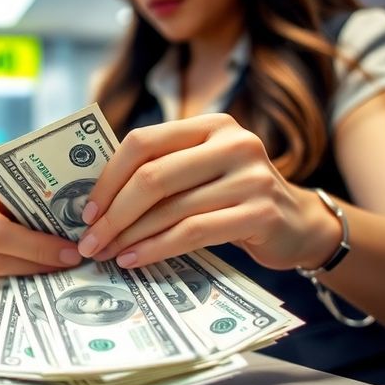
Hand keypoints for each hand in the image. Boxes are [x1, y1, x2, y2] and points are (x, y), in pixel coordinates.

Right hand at [0, 183, 85, 295]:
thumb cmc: (15, 193)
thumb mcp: (25, 190)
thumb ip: (42, 203)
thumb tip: (83, 226)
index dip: (36, 247)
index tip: (71, 251)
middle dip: (38, 265)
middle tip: (71, 264)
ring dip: (33, 279)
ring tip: (62, 273)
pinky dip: (24, 288)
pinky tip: (47, 280)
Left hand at [77, 114, 338, 270]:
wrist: (298, 225)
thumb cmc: (233, 198)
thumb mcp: (201, 172)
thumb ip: (161, 172)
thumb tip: (94, 201)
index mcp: (210, 124)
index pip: (143, 142)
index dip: (108, 177)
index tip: (86, 210)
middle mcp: (233, 142)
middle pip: (152, 176)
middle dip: (113, 213)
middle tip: (90, 240)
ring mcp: (250, 176)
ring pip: (170, 208)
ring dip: (130, 236)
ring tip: (106, 254)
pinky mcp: (260, 213)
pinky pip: (193, 232)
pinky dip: (157, 248)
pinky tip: (135, 260)